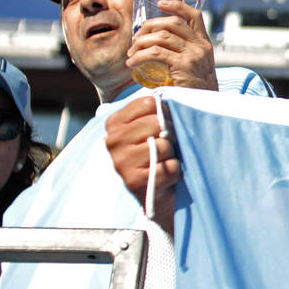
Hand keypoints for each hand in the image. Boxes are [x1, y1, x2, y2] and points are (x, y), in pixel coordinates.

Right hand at [105, 97, 179, 216]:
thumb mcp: (152, 128)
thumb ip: (157, 110)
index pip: (149, 103)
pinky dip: (175, 172)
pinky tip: (166, 177)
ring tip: (164, 162)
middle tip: (167, 147)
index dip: (166, 112)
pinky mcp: (134, 182)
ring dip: (172, 155)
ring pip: (164, 145)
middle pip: (157, 123)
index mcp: (115, 123)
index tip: (167, 125)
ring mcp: (121, 162)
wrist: (155, 196)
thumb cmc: (158, 156)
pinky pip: (170, 167)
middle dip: (170, 135)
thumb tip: (172, 93)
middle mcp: (113, 141)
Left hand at [126, 0, 218, 90]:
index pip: (194, 16)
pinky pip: (155, 53)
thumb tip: (158, 47)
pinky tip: (132, 64)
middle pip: (172, 23)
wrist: (204, 110)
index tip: (161, 3)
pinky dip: (139, 56)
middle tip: (136, 39)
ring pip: (161, 36)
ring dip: (140, 43)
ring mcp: (193, 55)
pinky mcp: (183, 66)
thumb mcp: (195, 69)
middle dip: (149, 27)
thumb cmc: (195, 92)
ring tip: (131, 54)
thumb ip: (184, 56)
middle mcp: (201, 47)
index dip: (177, 5)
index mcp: (205, 44)